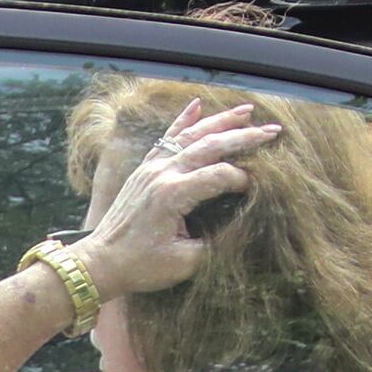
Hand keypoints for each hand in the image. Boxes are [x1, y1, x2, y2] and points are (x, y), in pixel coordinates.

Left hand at [82, 98, 287, 298]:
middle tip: (273, 131)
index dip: (244, 179)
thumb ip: (218, 243)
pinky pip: (166, 138)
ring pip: (190, 135)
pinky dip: (183, 121)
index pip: (220, 176)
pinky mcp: (143, 170)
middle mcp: (162, 174)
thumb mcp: (185, 262)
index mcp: (173, 194)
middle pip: (210, 145)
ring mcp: (150, 168)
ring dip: (220, 121)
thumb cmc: (140, 267)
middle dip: (244, 137)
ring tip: (247, 111)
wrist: (99, 263)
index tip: (261, 185)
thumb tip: (246, 226)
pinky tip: (197, 104)